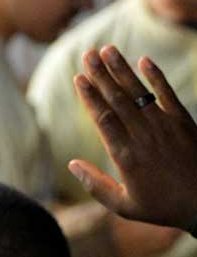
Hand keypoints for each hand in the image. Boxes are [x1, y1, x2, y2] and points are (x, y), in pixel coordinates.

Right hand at [69, 45, 196, 231]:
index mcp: (126, 156)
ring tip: (107, 50)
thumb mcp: (124, 205)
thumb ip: (95, 185)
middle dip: (101, 75)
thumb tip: (72, 164)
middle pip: (118, 99)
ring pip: (138, 93)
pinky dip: (156, 77)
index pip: (103, 119)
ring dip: (122, 70)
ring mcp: (165, 127)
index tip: (78, 78)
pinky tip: (144, 60)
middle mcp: (144, 136)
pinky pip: (167, 94)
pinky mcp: (184, 123)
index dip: (90, 96)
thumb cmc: (163, 207)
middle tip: (87, 54)